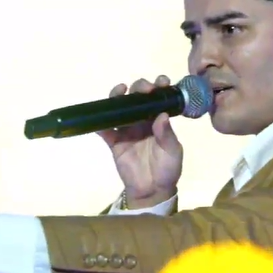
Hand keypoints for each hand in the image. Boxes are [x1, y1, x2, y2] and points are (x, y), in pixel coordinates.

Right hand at [98, 75, 182, 207]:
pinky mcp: (114, 143)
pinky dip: (99, 123)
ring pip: (119, 108)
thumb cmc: (167, 169)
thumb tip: (162, 115)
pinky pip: (104, 131)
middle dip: (140, 88)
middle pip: (137, 98)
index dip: (159, 87)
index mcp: (158, 120)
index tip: (161, 81)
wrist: (152, 190)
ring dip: (118, 96)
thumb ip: (167, 135)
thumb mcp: (173, 152)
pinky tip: (99, 117)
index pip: (158, 99)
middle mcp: (142, 121)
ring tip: (121, 90)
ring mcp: (127, 130)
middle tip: (144, 89)